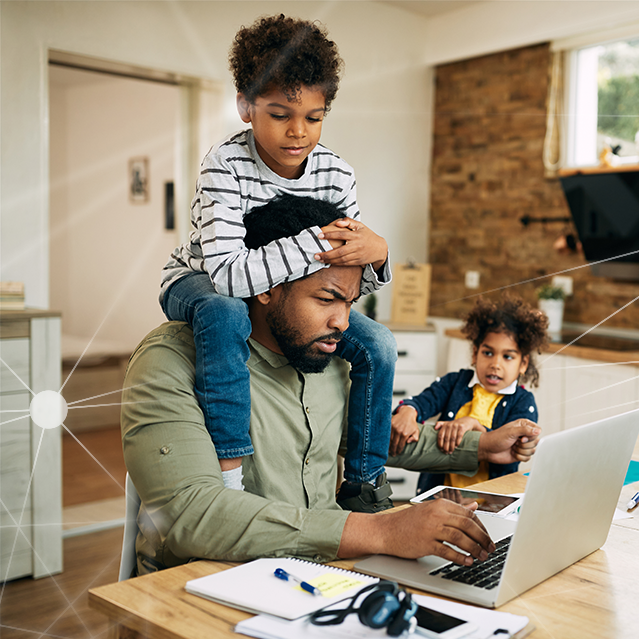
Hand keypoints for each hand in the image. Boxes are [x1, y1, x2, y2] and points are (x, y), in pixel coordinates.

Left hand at [315, 218, 387, 271]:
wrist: (380, 249)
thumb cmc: (368, 236)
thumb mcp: (360, 226)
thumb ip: (349, 221)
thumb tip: (337, 222)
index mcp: (356, 235)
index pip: (341, 234)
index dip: (330, 234)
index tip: (319, 235)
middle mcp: (357, 246)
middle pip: (340, 251)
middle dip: (327, 254)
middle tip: (316, 254)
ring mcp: (357, 255)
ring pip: (342, 259)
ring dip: (330, 260)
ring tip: (320, 259)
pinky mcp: (357, 262)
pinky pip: (345, 264)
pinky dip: (336, 264)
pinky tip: (328, 262)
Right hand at [338, 499, 495, 564]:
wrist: (386, 530)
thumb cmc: (408, 522)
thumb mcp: (431, 510)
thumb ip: (454, 509)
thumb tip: (474, 507)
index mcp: (440, 504)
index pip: (469, 514)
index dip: (481, 527)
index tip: (487, 537)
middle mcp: (437, 514)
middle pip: (468, 525)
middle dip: (483, 538)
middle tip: (490, 548)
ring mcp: (431, 528)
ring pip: (461, 538)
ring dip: (474, 549)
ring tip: (481, 557)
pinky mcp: (425, 543)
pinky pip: (448, 551)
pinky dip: (460, 557)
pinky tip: (467, 562)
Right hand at [390, 405, 420, 455]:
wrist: (407, 413)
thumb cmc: (412, 423)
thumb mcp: (416, 431)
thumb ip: (414, 438)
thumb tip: (408, 442)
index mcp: (405, 434)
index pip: (400, 445)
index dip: (398, 450)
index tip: (396, 454)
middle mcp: (398, 431)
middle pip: (394, 443)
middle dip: (393, 450)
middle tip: (392, 454)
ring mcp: (393, 427)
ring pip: (389, 439)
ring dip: (388, 445)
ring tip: (388, 450)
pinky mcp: (390, 424)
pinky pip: (387, 433)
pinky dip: (386, 439)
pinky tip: (385, 443)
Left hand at [435, 417, 484, 453]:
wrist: (467, 421)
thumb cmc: (456, 424)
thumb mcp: (448, 423)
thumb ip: (440, 424)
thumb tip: (434, 428)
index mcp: (445, 425)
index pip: (440, 435)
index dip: (440, 443)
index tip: (441, 449)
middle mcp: (450, 425)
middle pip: (446, 438)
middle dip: (446, 446)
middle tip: (446, 452)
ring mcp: (456, 426)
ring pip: (452, 438)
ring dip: (451, 446)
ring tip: (451, 451)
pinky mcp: (462, 427)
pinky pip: (459, 436)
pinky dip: (458, 442)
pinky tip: (457, 446)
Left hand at [478, 419, 540, 464]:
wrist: (488, 450)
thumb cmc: (496, 438)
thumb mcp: (511, 432)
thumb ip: (525, 430)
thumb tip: (538, 430)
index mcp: (523, 426)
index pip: (537, 430)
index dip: (531, 436)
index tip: (521, 437)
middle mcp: (525, 435)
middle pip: (536, 442)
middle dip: (524, 444)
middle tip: (514, 442)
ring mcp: (523, 445)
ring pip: (533, 451)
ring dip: (521, 451)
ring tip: (512, 447)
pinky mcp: (522, 454)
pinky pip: (528, 458)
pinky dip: (520, 457)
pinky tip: (512, 453)